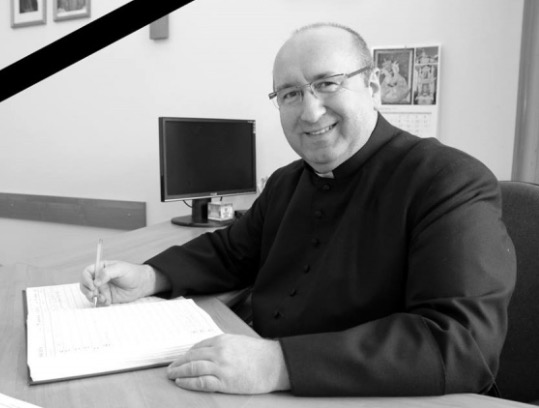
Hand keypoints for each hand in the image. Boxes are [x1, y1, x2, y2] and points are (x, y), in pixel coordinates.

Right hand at [80, 260, 167, 305]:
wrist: (142, 284)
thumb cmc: (132, 273)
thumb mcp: (120, 269)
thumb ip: (107, 273)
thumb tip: (95, 282)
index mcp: (100, 268)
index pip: (87, 273)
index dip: (86, 279)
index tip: (92, 285)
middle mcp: (99, 279)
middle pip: (85, 285)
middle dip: (86, 290)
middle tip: (93, 294)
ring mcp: (102, 289)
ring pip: (90, 295)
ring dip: (92, 298)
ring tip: (103, 298)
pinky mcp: (106, 298)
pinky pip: (98, 302)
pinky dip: (100, 303)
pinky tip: (107, 302)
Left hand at [167, 334, 290, 393]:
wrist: (274, 363)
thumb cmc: (259, 353)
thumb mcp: (238, 342)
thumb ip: (223, 345)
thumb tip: (207, 352)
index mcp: (222, 340)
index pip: (198, 346)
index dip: (186, 354)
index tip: (180, 359)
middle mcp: (219, 352)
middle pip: (192, 357)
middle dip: (178, 363)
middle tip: (169, 368)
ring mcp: (221, 367)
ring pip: (193, 368)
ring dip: (179, 372)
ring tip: (171, 375)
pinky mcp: (225, 381)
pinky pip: (201, 382)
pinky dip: (189, 382)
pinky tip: (181, 382)